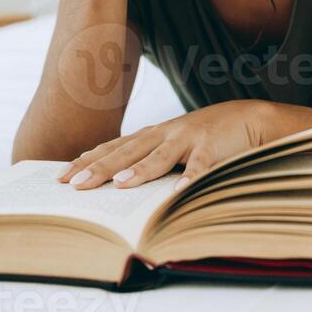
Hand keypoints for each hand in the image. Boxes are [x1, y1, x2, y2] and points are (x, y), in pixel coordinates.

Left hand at [55, 100, 267, 191]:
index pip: (113, 147)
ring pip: (160, 156)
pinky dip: (191, 179)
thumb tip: (117, 184)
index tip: (61, 177)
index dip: (87, 161)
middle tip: (75, 185)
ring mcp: (189, 138)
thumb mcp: (175, 146)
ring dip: (139, 169)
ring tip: (119, 183)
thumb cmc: (207, 137)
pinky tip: (179, 193)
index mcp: (154, 135)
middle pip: (128, 151)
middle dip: (100, 168)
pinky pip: (201, 166)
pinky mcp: (213, 147)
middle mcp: (166, 133)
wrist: (249, 118)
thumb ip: (150, 160)